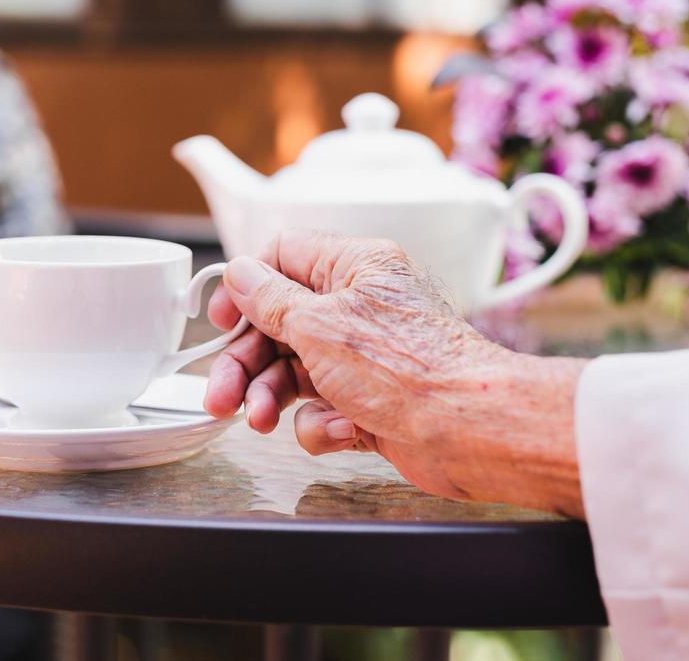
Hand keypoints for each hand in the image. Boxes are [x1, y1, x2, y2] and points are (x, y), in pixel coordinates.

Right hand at [204, 230, 586, 516]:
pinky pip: (322, 408)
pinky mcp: (370, 401)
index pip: (283, 256)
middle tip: (220, 394)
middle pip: (277, 323)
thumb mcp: (319, 325)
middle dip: (246, 361)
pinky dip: (321, 424)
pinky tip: (340, 430)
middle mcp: (358, 307)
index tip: (219, 320)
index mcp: (353, 268)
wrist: (469, 432)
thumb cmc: (407, 368)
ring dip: (270, 397)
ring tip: (258, 420)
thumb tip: (240, 273)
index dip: (245, 286)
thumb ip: (271, 300)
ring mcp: (363, 357)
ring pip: (293, 371)